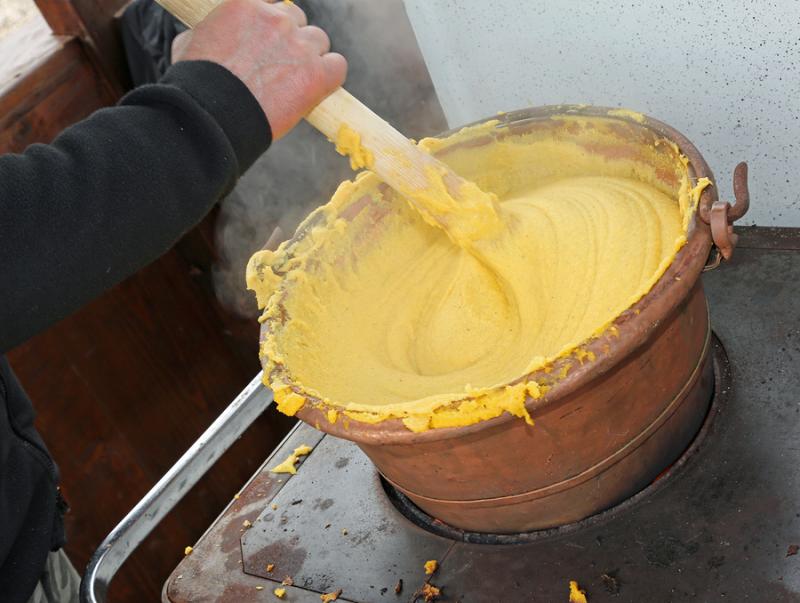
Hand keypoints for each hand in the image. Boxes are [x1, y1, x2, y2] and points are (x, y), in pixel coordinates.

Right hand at [172, 0, 346, 140]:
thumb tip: (210, 36)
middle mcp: (276, 19)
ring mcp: (299, 46)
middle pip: (297, 21)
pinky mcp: (316, 74)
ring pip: (318, 41)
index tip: (267, 40)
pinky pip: (337, 66)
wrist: (213, 116)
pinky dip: (330, 76)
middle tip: (279, 66)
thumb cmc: (196, 85)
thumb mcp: (189, 44)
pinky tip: (317, 89)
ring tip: (294, 82)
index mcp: (245, 4)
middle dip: (290, 41)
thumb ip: (211, 31)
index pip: (271, 3)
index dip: (271, 24)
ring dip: (310, 58)